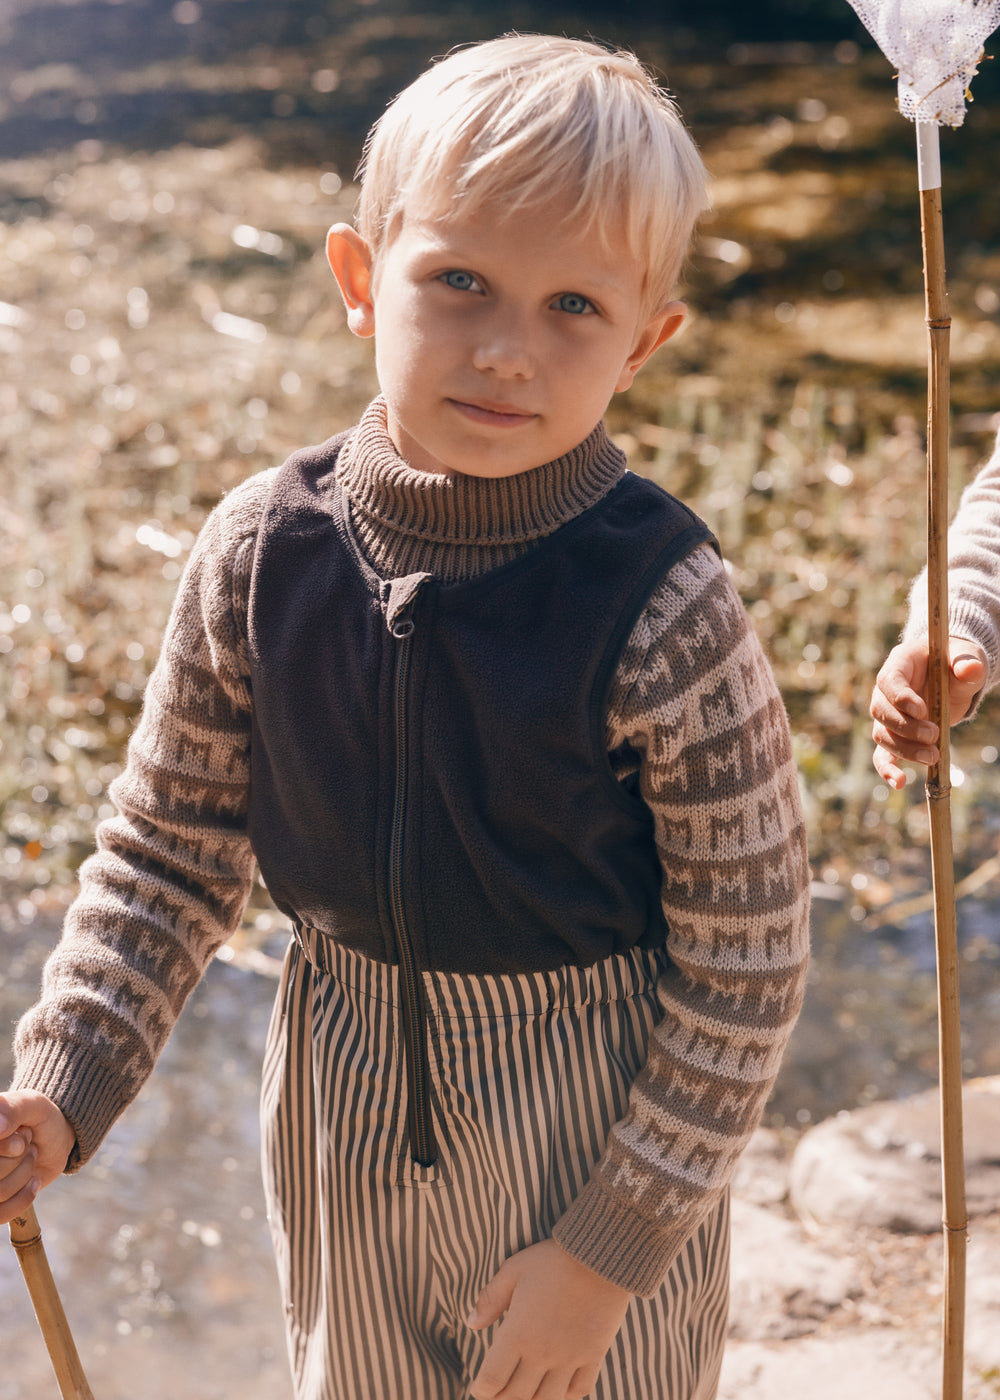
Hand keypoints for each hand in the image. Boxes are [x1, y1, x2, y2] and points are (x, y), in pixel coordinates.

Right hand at [0, 1090, 74, 1224]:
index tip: (24, 1134)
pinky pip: (1, 1214)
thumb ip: (14, 1109)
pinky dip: (23, 1198)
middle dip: (19, 1158)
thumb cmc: (40, 1118)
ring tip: (29, 1157)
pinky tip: (33, 1180)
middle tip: (28, 1144)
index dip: (7, 1146)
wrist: (54, 1139)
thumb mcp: (32, 1104)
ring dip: (24, 1174)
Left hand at [467, 1238, 630, 1399]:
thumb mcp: (513, 1270)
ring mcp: (570, 1358)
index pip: (492, 1381)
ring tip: (526, 1394)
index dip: (482, 1389)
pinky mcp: (594, 1355)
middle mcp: (542, 1353)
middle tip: (498, 1393)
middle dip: (502, 1399)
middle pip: (516, 1397)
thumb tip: (471, 1324)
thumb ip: (490, 1299)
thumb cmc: (552, 1260)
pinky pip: (580, 1390)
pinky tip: (559, 1388)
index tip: (480, 1386)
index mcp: (518, 1334)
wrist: (598, 1255)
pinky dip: (567, 1395)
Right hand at [871, 635, 987, 787]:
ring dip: (904, 749)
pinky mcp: (895, 735)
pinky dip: (887, 769)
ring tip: (932, 756)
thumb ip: (967, 664)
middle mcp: (885, 691)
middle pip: (881, 711)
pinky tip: (898, 783)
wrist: (950, 677)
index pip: (889, 681)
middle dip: (906, 727)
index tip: (921, 711)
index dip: (900, 697)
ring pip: (882, 735)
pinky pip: (882, 754)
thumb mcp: (965, 658)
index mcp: (899, 664)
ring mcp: (887, 714)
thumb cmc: (954, 663)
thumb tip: (969, 670)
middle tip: (934, 735)